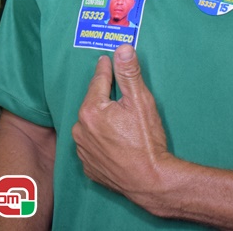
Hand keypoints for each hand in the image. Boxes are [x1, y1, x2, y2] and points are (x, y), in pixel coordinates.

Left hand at [72, 45, 174, 214]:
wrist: (151, 181)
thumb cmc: (147, 142)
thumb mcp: (141, 102)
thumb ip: (129, 74)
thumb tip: (122, 49)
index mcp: (91, 110)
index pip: (97, 81)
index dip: (105, 69)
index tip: (106, 61)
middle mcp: (80, 129)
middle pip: (93, 104)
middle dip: (104, 99)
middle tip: (121, 99)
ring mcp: (83, 150)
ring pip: (90, 126)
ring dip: (101, 121)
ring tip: (121, 125)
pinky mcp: (89, 166)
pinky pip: (92, 146)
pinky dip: (101, 142)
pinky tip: (116, 143)